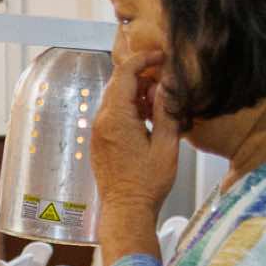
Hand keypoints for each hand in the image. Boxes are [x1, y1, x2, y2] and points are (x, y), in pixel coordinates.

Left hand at [91, 47, 180, 222]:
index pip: (125, 73)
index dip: (144, 59)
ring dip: (136, 93)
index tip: (160, 56)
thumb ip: (165, 111)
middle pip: (119, 83)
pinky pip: (112, 114)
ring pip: (115, 98)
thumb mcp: (166, 144)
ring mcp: (98, 132)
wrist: (127, 210)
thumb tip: (167, 85)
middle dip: (142, 76)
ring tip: (158, 106)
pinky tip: (146, 120)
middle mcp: (102, 122)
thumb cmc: (147, 184)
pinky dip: (128, 108)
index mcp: (117, 119)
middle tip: (164, 82)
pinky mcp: (99, 141)